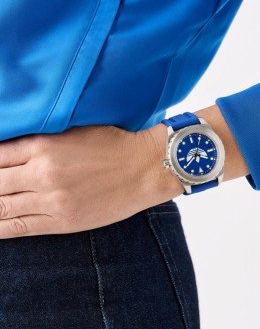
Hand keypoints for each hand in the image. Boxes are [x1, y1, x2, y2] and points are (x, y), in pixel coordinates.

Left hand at [0, 125, 183, 237]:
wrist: (145, 168)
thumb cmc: (114, 145)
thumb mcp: (75, 132)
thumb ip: (41, 141)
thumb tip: (11, 152)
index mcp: (44, 146)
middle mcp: (42, 174)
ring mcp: (51, 200)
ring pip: (1, 208)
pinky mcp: (62, 221)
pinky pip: (19, 228)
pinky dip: (0, 228)